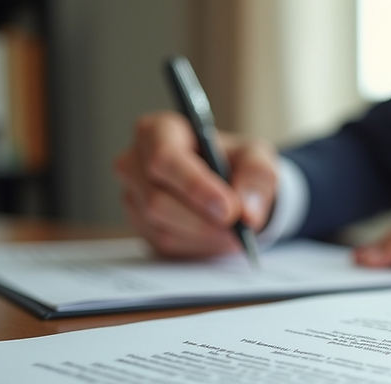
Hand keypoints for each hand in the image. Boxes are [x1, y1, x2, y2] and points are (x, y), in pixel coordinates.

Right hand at [114, 111, 278, 257]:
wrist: (228, 188)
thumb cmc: (235, 164)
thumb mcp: (257, 158)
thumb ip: (257, 177)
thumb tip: (247, 212)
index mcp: (159, 130)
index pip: (164, 158)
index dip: (195, 186)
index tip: (228, 208)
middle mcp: (135, 161)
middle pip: (157, 199)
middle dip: (202, 219)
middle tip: (236, 226)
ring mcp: (133, 195)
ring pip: (162, 227)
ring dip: (203, 235)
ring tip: (231, 230)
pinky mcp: (140, 224)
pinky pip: (164, 244)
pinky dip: (196, 246)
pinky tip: (214, 235)